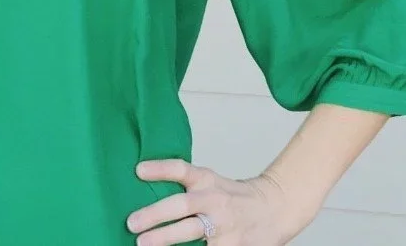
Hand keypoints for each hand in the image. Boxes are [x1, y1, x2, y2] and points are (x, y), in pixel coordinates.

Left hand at [126, 160, 314, 245]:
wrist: (273, 208)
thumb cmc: (233, 196)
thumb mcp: (211, 182)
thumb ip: (188, 186)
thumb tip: (146, 188)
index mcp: (207, 180)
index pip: (181, 169)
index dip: (160, 168)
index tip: (138, 170)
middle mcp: (214, 201)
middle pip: (182, 205)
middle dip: (155, 215)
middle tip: (132, 223)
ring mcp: (223, 226)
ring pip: (191, 234)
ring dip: (166, 239)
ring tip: (144, 245)